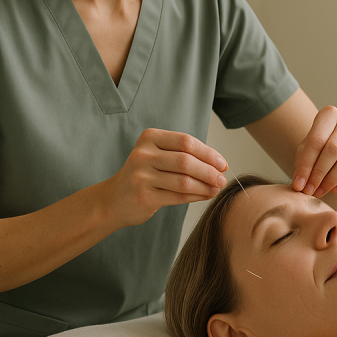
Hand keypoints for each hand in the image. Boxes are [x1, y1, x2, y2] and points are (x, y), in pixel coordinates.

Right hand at [108, 128, 227, 225]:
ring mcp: (141, 176)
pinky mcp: (144, 196)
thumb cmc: (144, 175)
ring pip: (184, 180)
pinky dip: (196, 196)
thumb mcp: (158, 155)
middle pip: (186, 161)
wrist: (114, 199)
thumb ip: (184, 155)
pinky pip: (178, 196)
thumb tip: (219, 164)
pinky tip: (205, 195)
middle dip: (209, 171)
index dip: (208, 153)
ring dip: (205, 186)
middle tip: (222, 179)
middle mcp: (143, 154)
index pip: (186, 142)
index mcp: (149, 138)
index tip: (222, 164)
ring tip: (216, 188)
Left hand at [292, 106, 336, 197]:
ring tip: (319, 191)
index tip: (298, 184)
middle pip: (332, 149)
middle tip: (308, 190)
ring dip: (331, 180)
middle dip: (318, 173)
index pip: (316, 140)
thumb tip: (300, 184)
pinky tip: (333, 189)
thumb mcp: (306, 148)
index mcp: (329, 114)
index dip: (306, 164)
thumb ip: (302, 162)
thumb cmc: (318, 145)